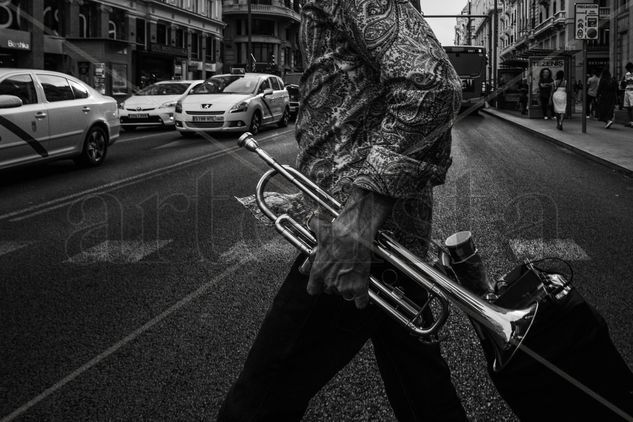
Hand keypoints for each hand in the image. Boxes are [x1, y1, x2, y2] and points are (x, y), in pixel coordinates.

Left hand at [305, 189, 393, 308]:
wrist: (355, 234)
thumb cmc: (337, 233)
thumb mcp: (321, 230)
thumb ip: (314, 228)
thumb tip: (311, 219)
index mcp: (318, 272)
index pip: (313, 289)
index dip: (318, 285)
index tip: (322, 282)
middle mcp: (329, 282)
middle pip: (330, 291)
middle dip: (335, 283)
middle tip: (341, 272)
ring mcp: (345, 286)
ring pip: (345, 295)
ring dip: (348, 289)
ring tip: (352, 278)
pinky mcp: (359, 287)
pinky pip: (360, 302)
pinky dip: (362, 300)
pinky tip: (362, 297)